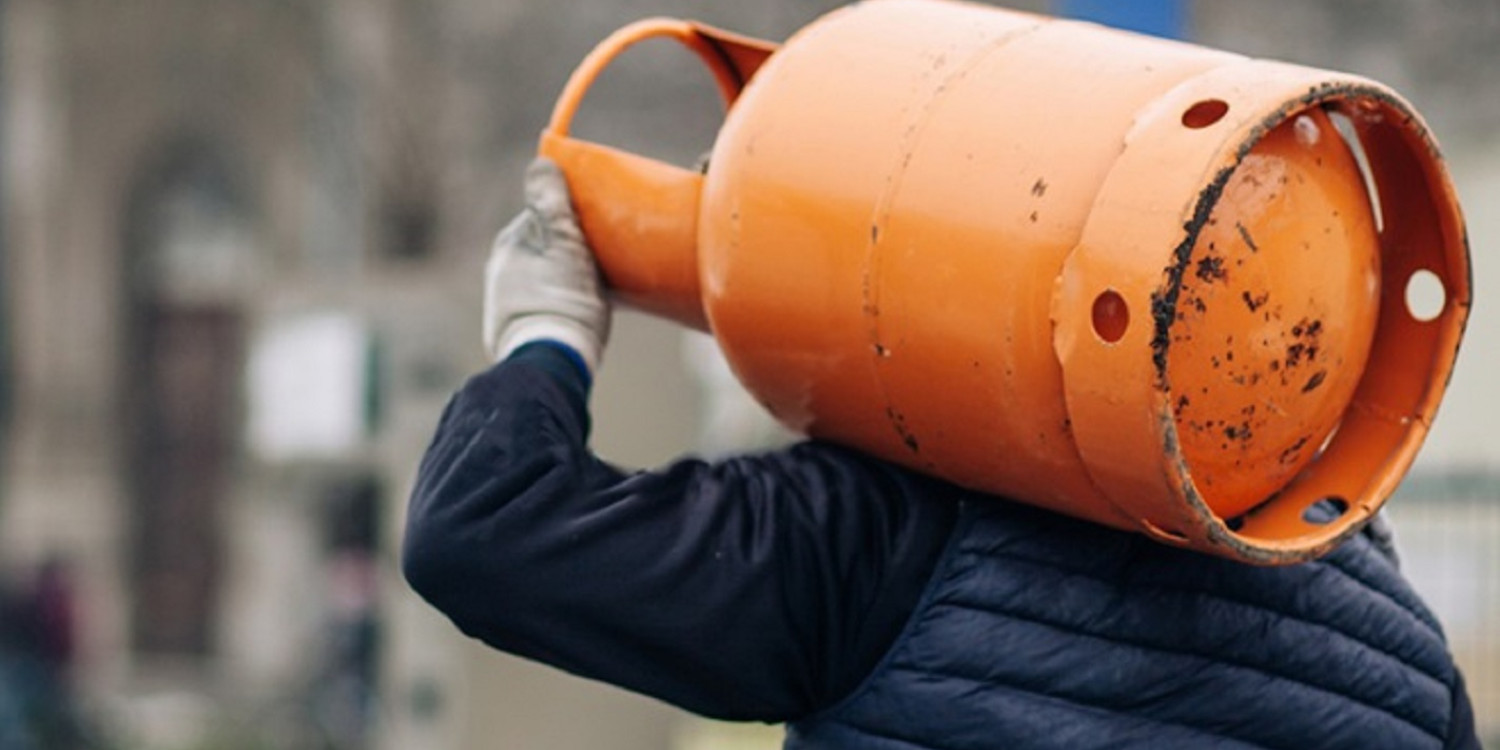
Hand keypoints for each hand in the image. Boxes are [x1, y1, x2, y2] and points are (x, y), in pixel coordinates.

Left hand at [483, 158, 610, 373]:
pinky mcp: (516, 330)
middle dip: (571, 248)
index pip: (546, 215)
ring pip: (545, 276)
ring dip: (567, 277)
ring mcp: (505, 302)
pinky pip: (545, 302)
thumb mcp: (563, 242)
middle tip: (604, 258)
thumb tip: (540, 162)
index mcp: (509, 244)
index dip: (575, 218)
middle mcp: (500, 270)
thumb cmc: (561, 298)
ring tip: (596, 289)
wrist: (549, 361)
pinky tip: (582, 311)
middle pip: (545, 246)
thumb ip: (551, 202)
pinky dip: (562, 301)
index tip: (600, 227)